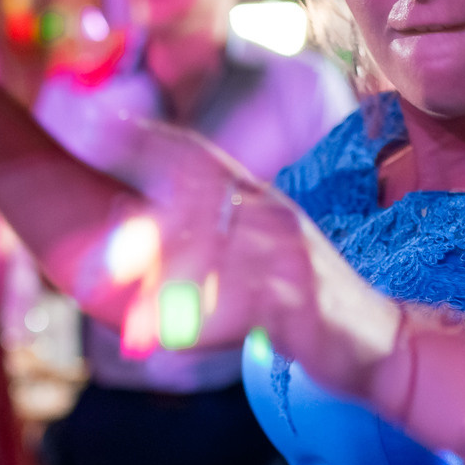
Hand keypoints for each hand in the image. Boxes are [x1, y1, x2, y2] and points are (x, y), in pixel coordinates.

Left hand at [88, 123, 402, 400]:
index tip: (98, 120)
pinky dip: (198, 325)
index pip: (198, 155)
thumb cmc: (302, 302)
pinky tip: (166, 343)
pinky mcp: (302, 299)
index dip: (148, 138)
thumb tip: (124, 230)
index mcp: (257, 199)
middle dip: (135, 228)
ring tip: (118, 314)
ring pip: (211, 256)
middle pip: (194, 202)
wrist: (381, 342)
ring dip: (158, 287)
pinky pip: (240, 305)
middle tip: (84, 263)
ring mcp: (290, 254)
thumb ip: (197, 244)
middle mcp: (272, 216)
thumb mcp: (252, 260)